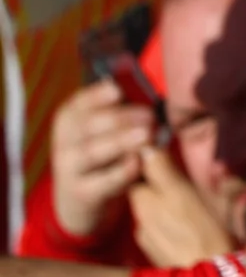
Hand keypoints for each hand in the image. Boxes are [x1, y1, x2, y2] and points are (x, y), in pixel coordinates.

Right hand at [46, 82, 154, 240]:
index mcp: (69, 119)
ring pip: (93, 151)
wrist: (80, 197)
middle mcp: (64, 142)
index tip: (119, 90)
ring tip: (147, 134)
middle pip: (89, 125)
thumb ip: (120, 107)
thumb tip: (140, 79)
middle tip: (150, 115)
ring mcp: (69, 168)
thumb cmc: (104, 151)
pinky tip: (137, 163)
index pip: (78, 103)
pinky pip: (101, 182)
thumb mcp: (106, 127)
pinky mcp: (81, 193)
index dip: (98, 95)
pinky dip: (121, 172)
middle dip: (120, 118)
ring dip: (121, 141)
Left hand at [128, 144, 233, 267]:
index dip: (156, 150)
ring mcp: (142, 227)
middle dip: (151, 178)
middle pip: (139, 181)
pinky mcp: (141, 243)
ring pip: (140, 202)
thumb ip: (223, 181)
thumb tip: (221, 166)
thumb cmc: (226, 239)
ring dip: (152, 199)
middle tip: (172, 180)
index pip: (151, 157)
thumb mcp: (231, 204)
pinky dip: (153, 220)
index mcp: (175, 191)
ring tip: (173, 205)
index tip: (164, 147)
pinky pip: (143, 223)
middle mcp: (151, 206)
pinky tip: (171, 227)